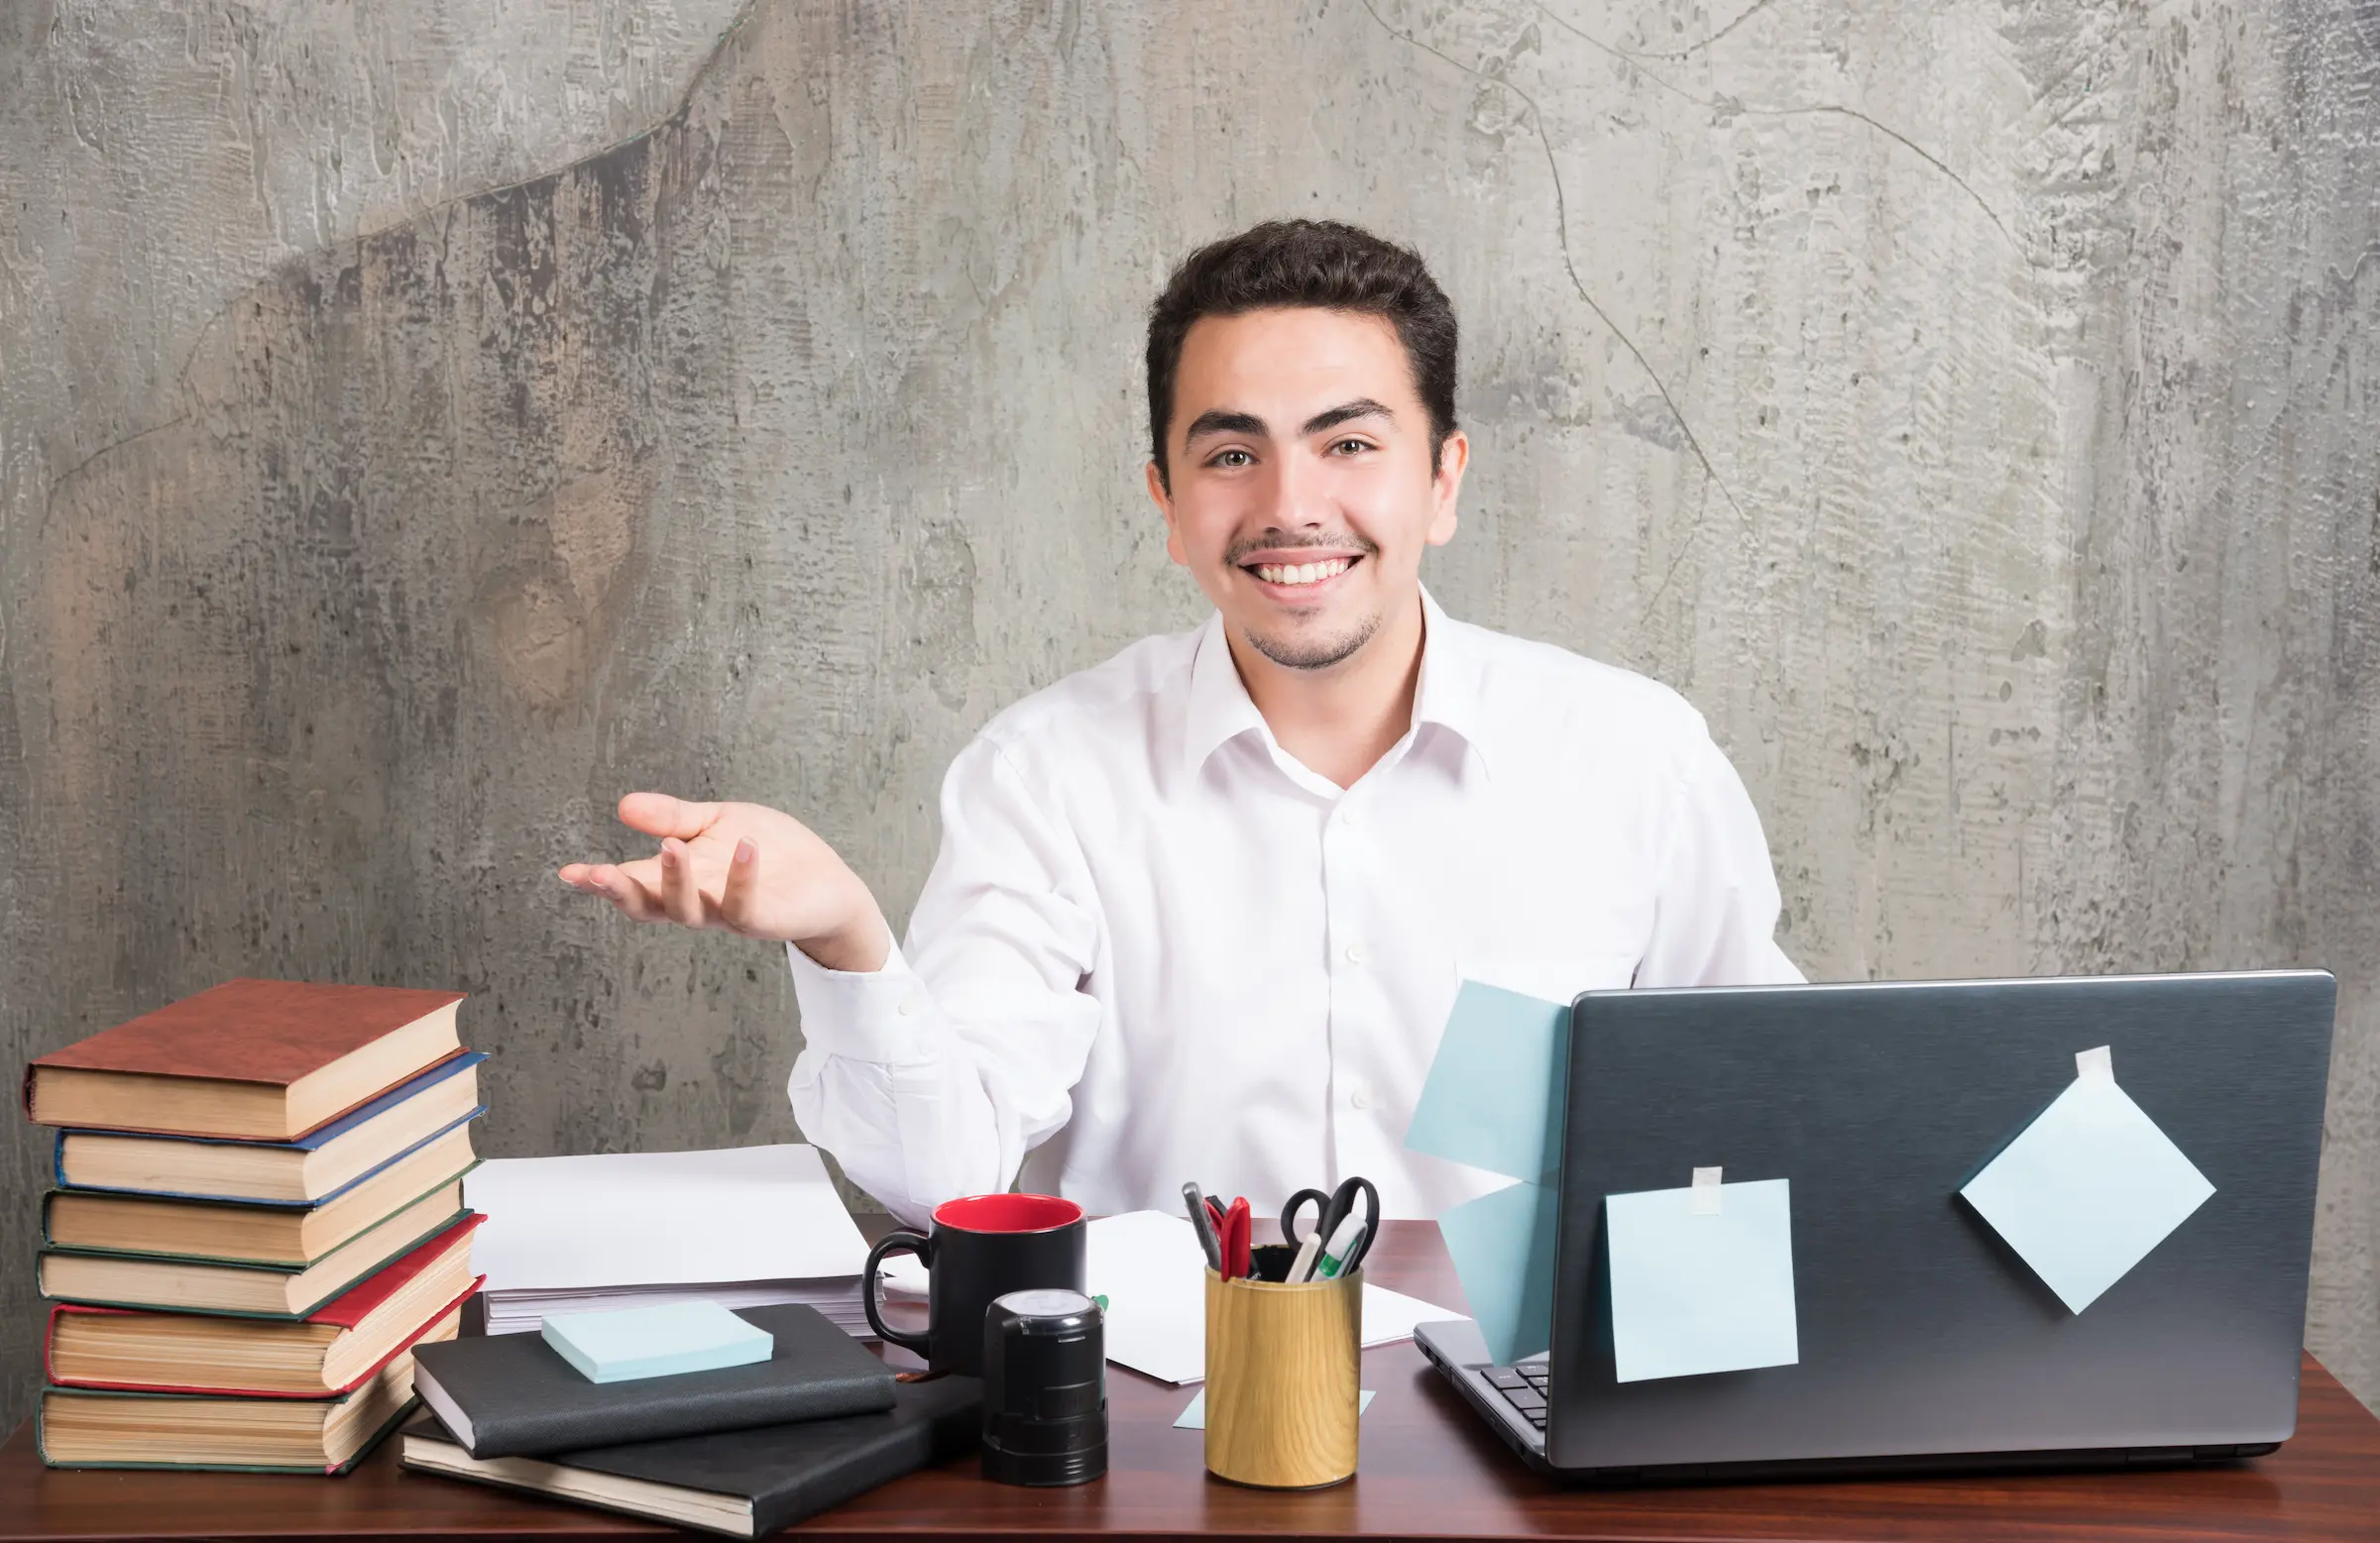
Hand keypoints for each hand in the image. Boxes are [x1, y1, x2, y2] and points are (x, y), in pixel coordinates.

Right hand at [558, 794, 890, 970]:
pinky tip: (744, 845)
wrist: (826, 880)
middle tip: (598, 874)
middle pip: (649, 906)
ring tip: (672, 845)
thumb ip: (673, 817)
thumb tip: (623, 806)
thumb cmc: (768, 851)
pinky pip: (745, 906)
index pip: (632, 882)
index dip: (600, 882)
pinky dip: (742, 876)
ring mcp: (727, 913)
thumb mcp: (716, 822)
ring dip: (677, 881)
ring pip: (690, 911)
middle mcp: (696, 902)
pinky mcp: (763, 919)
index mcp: (679, 879)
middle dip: (622, 890)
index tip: (568, 874)